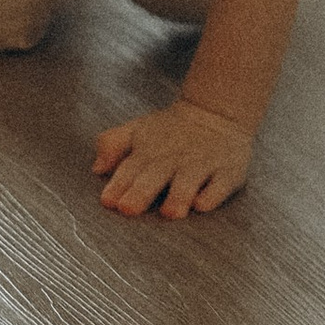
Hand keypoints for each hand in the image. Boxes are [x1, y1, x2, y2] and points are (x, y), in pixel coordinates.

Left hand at [92, 97, 252, 220]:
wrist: (216, 111)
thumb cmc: (170, 130)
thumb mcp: (137, 130)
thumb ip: (111, 145)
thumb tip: (96, 167)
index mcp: (148, 151)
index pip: (129, 168)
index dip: (118, 184)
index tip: (108, 201)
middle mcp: (173, 159)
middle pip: (155, 176)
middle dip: (141, 192)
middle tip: (129, 208)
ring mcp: (202, 164)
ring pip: (188, 182)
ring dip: (179, 196)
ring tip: (170, 212)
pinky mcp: (228, 171)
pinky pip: (221, 185)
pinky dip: (213, 194)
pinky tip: (203, 204)